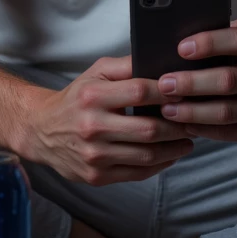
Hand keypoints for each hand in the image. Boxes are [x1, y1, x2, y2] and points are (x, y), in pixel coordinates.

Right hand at [26, 55, 193, 185]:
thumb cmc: (76, 98)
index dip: (168, 91)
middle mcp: (92, 127)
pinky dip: (160, 164)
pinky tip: (171, 155)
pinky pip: (137, 173)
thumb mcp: (95, 73)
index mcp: (93, 97)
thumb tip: (161, 61)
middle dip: (178, 125)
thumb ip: (126, 66)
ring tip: (189, 139)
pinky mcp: (96, 176)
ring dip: (175, 147)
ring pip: (147, 155)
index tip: (187, 91)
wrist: (41, 131)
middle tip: (195, 119)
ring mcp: (94, 155)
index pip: (141, 91)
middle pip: (149, 128)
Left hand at [158, 18, 236, 144]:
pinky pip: (231, 133)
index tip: (180, 48)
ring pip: (226, 112)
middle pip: (228, 80)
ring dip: (191, 111)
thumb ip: (232, 32)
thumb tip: (187, 34)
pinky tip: (184, 124)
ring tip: (165, 108)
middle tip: (163, 83)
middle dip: (191, 83)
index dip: (209, 43)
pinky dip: (204, 129)